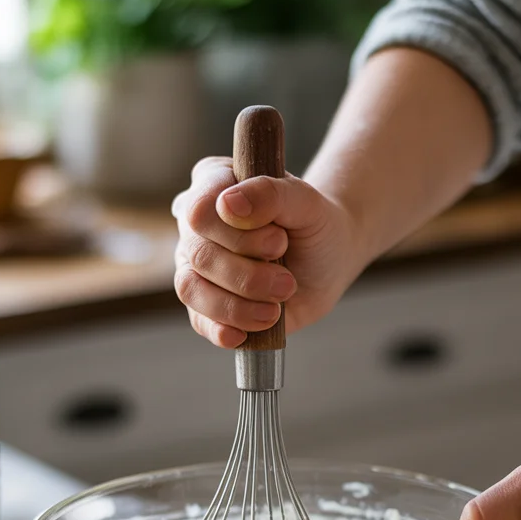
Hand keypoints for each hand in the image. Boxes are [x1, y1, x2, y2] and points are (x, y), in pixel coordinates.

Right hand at [172, 157, 357, 347]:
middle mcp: (197, 227)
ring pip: (191, 289)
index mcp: (213, 185)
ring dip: (237, 305)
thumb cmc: (314, 224)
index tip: (280, 240)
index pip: (201, 210)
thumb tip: (228, 204)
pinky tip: (246, 334)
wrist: (329, 259)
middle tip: (287, 280)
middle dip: (247, 274)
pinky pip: (199, 321)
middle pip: (199, 254)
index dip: (237, 234)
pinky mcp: (206, 304)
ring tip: (276, 309)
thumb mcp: (305, 202)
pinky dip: (222, 330)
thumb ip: (270, 194)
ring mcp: (197, 266)